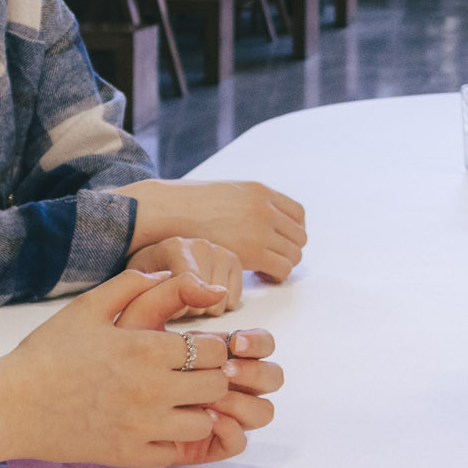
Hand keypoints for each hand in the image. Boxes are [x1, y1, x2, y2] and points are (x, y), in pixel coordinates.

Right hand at [0, 268, 270, 467]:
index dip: (211, 346)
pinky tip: (161, 424)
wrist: (11, 405)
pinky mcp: (129, 456)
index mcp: (145, 349)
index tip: (197, 347)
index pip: (213, 350)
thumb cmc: (48, 352)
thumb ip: (136, 283)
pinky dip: (177, 438)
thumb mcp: (89, 306)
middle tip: (194, 374)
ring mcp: (142, 427)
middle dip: (211, 376)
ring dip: (199, 409)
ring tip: (181, 400)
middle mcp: (151, 390)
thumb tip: (173, 273)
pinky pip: (177, 451)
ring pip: (204, 422)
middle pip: (216, 385)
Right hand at [120, 179, 307, 282]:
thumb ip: (246, 203)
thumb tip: (253, 215)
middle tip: (271, 259)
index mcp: (261, 191)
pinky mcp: (253, 251)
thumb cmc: (187, 205)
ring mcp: (261, 229)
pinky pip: (283, 268)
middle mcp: (266, 208)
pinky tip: (259, 276)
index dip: (292, 231)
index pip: (298, 214)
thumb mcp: (225, 193)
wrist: (168, 211)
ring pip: (294, 254)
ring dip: (283, 263)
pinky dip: (276, 275)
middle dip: (288, 249)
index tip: (280, 242)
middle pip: (299, 236)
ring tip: (263, 269)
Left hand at [128, 236, 244, 314]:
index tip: (176, 313)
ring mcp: (220, 252)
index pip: (190, 283)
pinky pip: (233, 300)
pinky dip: (220, 304)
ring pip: (220, 302)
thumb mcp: (140, 284)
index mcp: (175, 247)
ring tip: (191, 296)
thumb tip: (180, 308)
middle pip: (204, 299)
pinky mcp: (234, 262)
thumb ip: (154, 295)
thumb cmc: (148, 275)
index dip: (181, 307)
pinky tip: (206, 295)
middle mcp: (201, 245)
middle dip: (190, 308)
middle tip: (178, 300)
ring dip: (205, 307)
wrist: (160, 258)